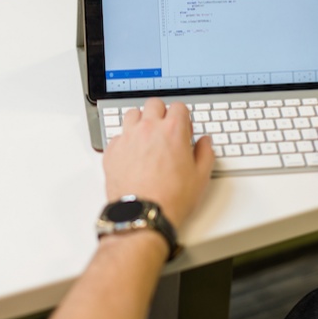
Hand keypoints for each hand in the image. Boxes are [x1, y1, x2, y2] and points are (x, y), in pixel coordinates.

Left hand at [103, 98, 214, 229]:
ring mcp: (128, 138)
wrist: (143, 214)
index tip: (183, 130)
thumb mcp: (201, 177)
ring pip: (132, 114)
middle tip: (164, 131)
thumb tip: (204, 142)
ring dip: (140, 121)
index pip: (178, 107)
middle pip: (153, 104)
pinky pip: (118, 135)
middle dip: (160, 113)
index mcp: (173, 130)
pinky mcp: (112, 150)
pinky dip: (125, 141)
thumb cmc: (171, 198)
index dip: (182, 117)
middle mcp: (148, 128)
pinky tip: (132, 155)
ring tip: (146, 139)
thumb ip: (205, 153)